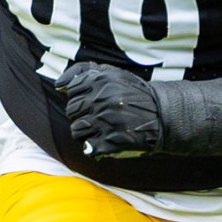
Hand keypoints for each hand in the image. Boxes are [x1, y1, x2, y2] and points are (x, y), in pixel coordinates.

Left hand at [57, 61, 221, 158]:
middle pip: (72, 112)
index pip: (72, 92)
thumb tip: (58, 84)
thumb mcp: (111, 74)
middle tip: (105, 115)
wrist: (163, 114)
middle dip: (85, 114)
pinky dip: (96, 148)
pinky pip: (88, 148)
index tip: (98, 100)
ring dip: (88, 132)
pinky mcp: (110, 142)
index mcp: (99, 81)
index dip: (83, 97)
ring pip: (76, 130)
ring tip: (105, 129)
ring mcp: (105, 122)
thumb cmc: (133, 94)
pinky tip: (108, 141)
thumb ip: (83, 73)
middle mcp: (101, 100)